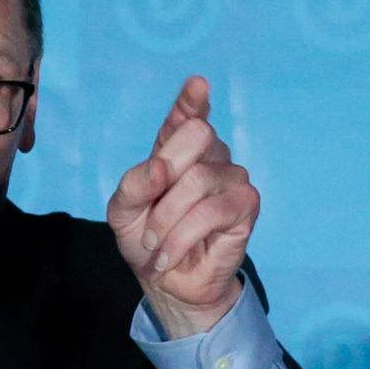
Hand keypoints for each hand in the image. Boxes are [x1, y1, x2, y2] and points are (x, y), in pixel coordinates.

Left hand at [108, 76, 258, 337]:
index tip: (197, 84)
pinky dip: (181, 237)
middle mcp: (209, 155)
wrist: (167, 283)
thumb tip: (159, 169)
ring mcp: (232, 177)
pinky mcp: (246, 205)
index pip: (187, 115)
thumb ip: (133, 185)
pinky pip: (212, 211)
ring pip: (197, 180)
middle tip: (150, 212)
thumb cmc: (147, 240)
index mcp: (176, 148)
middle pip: (196, 134)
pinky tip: (169, 255)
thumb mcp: (123, 213)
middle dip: (164, 174)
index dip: (191, 99)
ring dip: (166, 221)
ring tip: (155, 245)